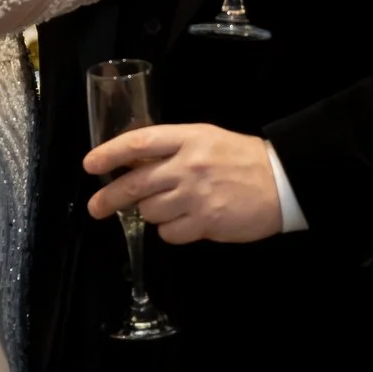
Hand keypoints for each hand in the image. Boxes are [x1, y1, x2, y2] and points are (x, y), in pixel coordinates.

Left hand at [84, 124, 284, 244]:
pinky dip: (170, 231)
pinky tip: (185, 222)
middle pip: (135, 184)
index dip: (109, 153)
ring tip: (167, 207)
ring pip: (150, 211)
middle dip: (110, 197)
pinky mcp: (205, 223)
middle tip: (96, 207)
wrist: (282, 182)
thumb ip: (172, 148)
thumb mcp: (206, 139)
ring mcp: (196, 196)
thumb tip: (133, 163)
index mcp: (188, 138)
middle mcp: (188, 166)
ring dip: (151, 213)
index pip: (138, 143)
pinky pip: (169, 233)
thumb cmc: (241, 158)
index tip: (91, 164)